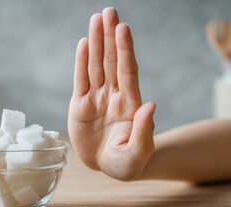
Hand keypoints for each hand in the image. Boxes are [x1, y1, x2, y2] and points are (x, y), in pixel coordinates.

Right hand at [68, 7, 155, 180]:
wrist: (109, 167)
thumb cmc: (128, 163)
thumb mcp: (138, 153)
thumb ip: (144, 131)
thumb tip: (150, 105)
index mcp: (130, 104)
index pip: (127, 71)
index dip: (125, 50)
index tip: (123, 29)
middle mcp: (113, 96)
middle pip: (111, 61)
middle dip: (110, 37)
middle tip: (109, 12)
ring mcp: (96, 99)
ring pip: (95, 65)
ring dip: (95, 42)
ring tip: (96, 19)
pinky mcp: (80, 106)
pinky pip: (80, 80)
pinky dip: (81, 62)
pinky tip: (83, 44)